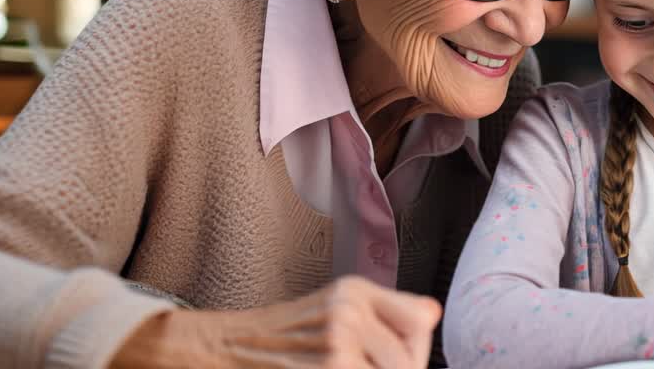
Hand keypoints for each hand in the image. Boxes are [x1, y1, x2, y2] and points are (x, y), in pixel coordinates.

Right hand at [110, 275, 441, 367]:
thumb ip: (389, 311)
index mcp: (354, 291)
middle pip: (408, 362)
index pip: (421, 322)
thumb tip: (433, 314)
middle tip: (362, 367)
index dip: (417, 351)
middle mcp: (346, 314)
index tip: (401, 360)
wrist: (220, 350)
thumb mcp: (336, 307)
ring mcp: (333, 350)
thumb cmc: (282, 334)